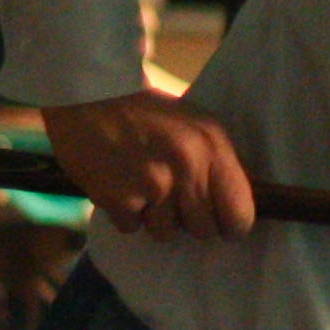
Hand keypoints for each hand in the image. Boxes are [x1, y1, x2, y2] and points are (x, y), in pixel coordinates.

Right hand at [46, 92, 256, 238]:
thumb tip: (233, 206)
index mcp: (213, 147)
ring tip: (141, 184)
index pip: (240, 215)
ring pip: (165, 233)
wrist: (89, 97)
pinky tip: (120, 184)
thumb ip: (217, 163)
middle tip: (171, 196)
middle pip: (203, 230)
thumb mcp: (197, 125)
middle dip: (188, 220)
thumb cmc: (146, 111)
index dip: (231, 225)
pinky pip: (131, 227)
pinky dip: (125, 213)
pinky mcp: (119, 199)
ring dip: (154, 218)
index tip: (222, 224)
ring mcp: (153, 186)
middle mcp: (188, 168)